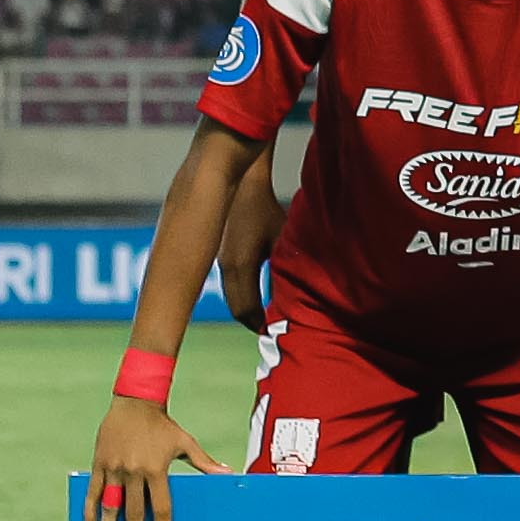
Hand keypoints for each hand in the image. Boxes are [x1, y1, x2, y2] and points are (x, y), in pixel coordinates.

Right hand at [84, 395, 226, 520]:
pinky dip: (90, 509)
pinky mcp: (99, 464)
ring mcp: (114, 469)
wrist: (135, 403)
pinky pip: (93, 491)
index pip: (161, 507)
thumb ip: (203, 462)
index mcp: (156, 470)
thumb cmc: (163, 426)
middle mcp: (134, 472)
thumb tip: (228, 474)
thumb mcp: (185, 442)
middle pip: (135, 512)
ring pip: (110, 506)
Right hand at [215, 165, 284, 326]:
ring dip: (247, 310)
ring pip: (233, 297)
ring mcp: (222, 262)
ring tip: (266, 319)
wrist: (242, 187)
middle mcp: (227, 268)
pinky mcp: (222, 255)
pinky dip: (243, 297)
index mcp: (241, 267)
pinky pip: (231, 285)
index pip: (247, 309)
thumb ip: (286, 267)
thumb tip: (297, 294)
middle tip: (272, 332)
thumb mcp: (282, 240)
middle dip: (253, 322)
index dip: (260, 324)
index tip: (274, 333)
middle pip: (237, 308)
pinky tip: (258, 298)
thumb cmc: (266, 211)